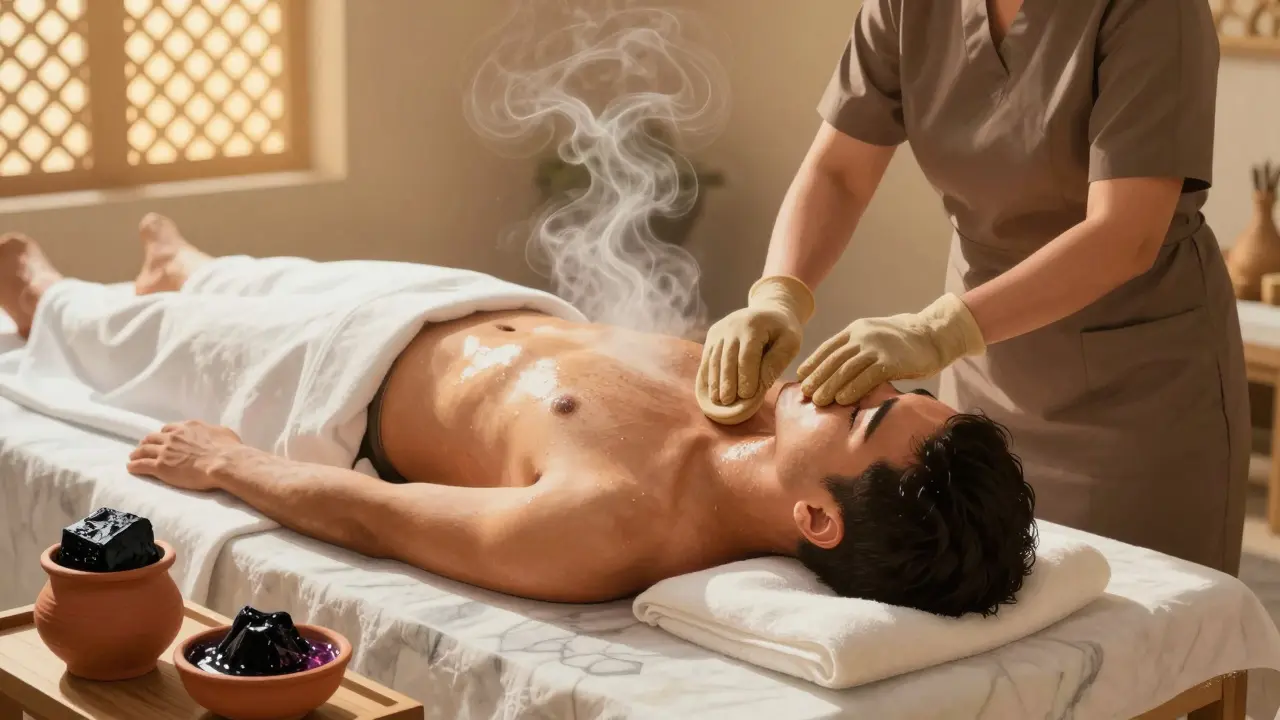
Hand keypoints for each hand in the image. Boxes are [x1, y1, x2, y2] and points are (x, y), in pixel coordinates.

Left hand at [128, 420, 243, 491]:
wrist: (223, 462)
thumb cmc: (229, 449)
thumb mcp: (224, 433)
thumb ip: (214, 432)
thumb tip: (215, 435)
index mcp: (188, 426)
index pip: (170, 428)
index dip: (165, 434)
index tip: (164, 438)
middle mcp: (174, 435)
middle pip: (154, 437)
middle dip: (148, 441)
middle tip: (144, 446)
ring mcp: (165, 450)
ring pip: (144, 449)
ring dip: (137, 452)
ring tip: (133, 456)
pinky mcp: (160, 466)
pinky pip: (142, 464)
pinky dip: (135, 465)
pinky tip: (131, 467)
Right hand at [696, 276, 814, 423]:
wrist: (769, 310)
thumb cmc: (783, 331)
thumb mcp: (790, 342)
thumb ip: (777, 361)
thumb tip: (761, 383)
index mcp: (754, 325)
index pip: (747, 355)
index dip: (746, 376)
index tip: (748, 395)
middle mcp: (732, 325)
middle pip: (727, 358)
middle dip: (727, 382)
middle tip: (728, 402)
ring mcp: (720, 329)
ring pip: (714, 358)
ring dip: (715, 381)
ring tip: (718, 400)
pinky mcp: (713, 334)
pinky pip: (708, 356)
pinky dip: (708, 374)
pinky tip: (710, 390)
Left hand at [797, 293, 985, 405]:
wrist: (933, 335)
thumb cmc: (901, 342)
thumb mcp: (873, 338)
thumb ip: (855, 349)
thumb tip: (833, 370)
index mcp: (856, 329)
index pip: (829, 347)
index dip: (813, 363)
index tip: (801, 377)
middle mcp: (863, 336)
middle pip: (834, 359)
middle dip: (818, 378)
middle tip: (805, 394)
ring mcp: (877, 348)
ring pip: (847, 369)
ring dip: (830, 386)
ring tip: (819, 401)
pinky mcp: (891, 361)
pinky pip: (868, 376)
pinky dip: (853, 389)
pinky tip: (843, 400)